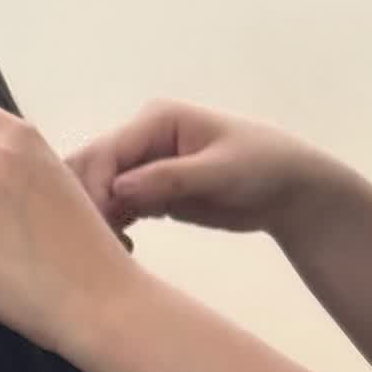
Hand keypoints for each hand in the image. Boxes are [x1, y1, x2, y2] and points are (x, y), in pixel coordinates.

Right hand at [67, 101, 324, 237]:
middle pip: (89, 170)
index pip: (105, 153)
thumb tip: (118, 189)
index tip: (101, 227)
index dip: (93, 190)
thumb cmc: (261, 168)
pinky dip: (110, 230)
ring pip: (94, 193)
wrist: (285, 189)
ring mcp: (140, 167)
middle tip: (97, 244)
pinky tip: (126, 250)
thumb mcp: (218, 172)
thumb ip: (169, 178)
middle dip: (85, 205)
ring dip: (95, 221)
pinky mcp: (145, 194)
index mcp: (155, 121)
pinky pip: (110, 211)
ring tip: (116, 249)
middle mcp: (140, 139)